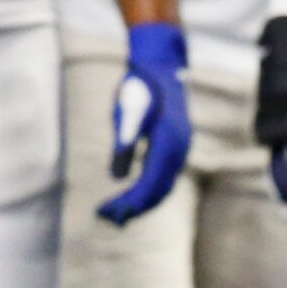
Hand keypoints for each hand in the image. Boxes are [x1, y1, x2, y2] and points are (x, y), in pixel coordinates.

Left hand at [98, 23, 191, 224]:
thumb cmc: (141, 86)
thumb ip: (124, 141)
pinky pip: (164, 178)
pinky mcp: (175, 151)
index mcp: (168, 142)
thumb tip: (118, 177)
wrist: (163, 69)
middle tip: (106, 218)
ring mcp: (180, 152)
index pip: (150, 182)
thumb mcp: (127, 109)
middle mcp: (179, 151)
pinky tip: (132, 197)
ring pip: (163, 187)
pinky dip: (148, 192)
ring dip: (141, 203)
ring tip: (117, 215)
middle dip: (134, 207)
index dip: (130, 201)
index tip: (108, 212)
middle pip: (158, 190)